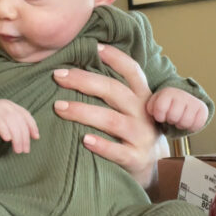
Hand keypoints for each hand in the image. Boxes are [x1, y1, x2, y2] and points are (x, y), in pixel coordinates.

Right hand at [0, 100, 38, 153]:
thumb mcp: (1, 124)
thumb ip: (13, 127)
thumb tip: (29, 137)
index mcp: (9, 105)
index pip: (25, 114)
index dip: (32, 126)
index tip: (36, 137)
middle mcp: (3, 104)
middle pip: (20, 120)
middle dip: (24, 137)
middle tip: (24, 151)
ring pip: (11, 121)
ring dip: (17, 137)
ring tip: (17, 150)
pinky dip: (4, 130)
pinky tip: (7, 139)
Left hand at [52, 44, 168, 190]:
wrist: (158, 169)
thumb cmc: (136, 132)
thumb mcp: (134, 109)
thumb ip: (116, 92)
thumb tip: (81, 70)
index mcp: (142, 97)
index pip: (132, 71)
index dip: (115, 57)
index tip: (94, 46)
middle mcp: (143, 113)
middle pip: (114, 91)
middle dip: (84, 81)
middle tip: (58, 76)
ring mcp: (141, 136)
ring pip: (111, 120)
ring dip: (83, 112)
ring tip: (59, 107)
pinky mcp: (136, 158)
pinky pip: (117, 151)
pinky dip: (101, 145)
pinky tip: (84, 140)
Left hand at [146, 87, 208, 132]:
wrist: (181, 101)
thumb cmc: (165, 106)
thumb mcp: (153, 104)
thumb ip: (150, 107)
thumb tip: (151, 112)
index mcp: (167, 93)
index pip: (161, 108)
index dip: (159, 116)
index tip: (160, 116)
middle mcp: (181, 94)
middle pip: (173, 117)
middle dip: (171, 120)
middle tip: (171, 116)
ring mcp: (193, 101)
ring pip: (185, 122)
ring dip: (181, 124)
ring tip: (179, 118)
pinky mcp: (203, 109)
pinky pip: (197, 124)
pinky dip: (192, 127)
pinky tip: (188, 121)